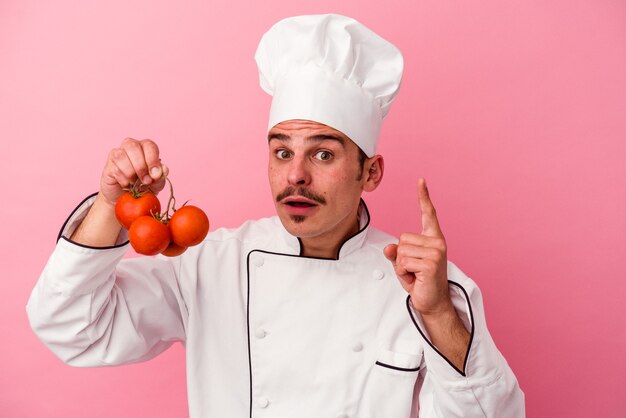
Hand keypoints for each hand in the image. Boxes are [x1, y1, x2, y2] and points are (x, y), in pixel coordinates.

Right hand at [100, 138, 167, 205]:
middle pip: (133, 146)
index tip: (155, 175)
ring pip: (121, 156)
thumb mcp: (156, 183)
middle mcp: (131, 146)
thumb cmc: (144, 186)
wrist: (126, 197)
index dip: (152, 160)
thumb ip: (161, 176)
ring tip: (135, 183)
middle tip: (146, 181)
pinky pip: (115, 169)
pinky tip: (126, 185)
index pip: (149, 145)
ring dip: (130, 172)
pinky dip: (123, 179)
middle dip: (141, 166)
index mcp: (145, 147)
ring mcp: (118, 154)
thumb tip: (163, 169)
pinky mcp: (109, 165)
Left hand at [384, 178, 452, 316]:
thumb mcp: (404, 264)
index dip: (423, 197)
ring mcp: (436, 252)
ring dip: (402, 266)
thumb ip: (396, 252)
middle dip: (401, 257)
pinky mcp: (430, 263)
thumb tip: (388, 247)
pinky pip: (402, 262)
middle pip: (402, 238)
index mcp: (433, 239)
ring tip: (414, 275)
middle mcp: (437, 242)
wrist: (433, 303)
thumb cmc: (420, 282)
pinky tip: (415, 279)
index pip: (428, 214)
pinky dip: (403, 273)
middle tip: (413, 270)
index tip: (420, 180)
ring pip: (401, 251)